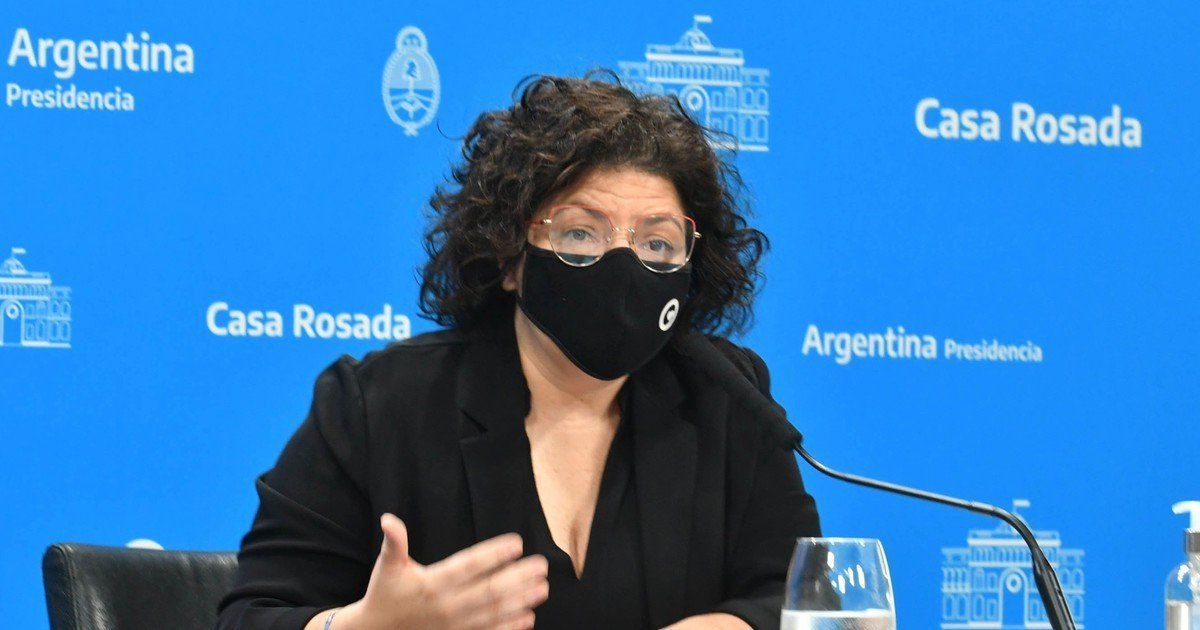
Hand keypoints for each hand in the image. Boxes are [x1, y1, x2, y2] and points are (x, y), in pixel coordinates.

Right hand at [330, 513, 548, 629]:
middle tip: (542, 566)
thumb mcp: (388, 567)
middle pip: (489, 590)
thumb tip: (388, 519)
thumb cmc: (385, 594)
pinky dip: (509, 628)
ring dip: (521, 601)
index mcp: (432, 583)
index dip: (493, 554)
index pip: (469, 565)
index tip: (516, 543)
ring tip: (542, 588)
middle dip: (518, 578)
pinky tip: (528, 618)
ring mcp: (454, 626)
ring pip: (493, 613)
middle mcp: (446, 606)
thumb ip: (394, 543)